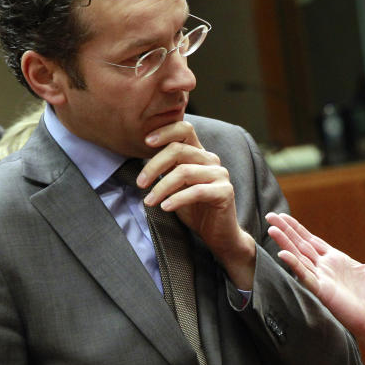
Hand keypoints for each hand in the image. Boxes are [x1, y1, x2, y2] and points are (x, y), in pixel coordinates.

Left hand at [140, 121, 254, 286]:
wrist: (219, 234)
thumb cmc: (195, 209)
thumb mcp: (175, 186)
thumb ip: (166, 170)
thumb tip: (139, 159)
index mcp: (199, 154)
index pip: (184, 130)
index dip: (165, 131)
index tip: (146, 142)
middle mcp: (211, 159)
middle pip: (178, 150)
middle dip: (154, 166)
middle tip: (140, 183)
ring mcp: (220, 174)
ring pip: (184, 171)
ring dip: (162, 187)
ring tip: (149, 201)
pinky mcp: (225, 191)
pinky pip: (196, 191)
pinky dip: (177, 199)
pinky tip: (165, 207)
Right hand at [266, 213, 364, 342]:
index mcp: (335, 259)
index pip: (311, 240)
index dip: (297, 228)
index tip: (282, 216)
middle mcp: (325, 268)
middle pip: (300, 245)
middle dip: (286, 231)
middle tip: (270, 216)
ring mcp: (322, 279)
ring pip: (299, 258)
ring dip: (285, 244)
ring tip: (272, 230)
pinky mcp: (323, 292)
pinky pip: (305, 276)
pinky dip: (294, 265)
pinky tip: (283, 254)